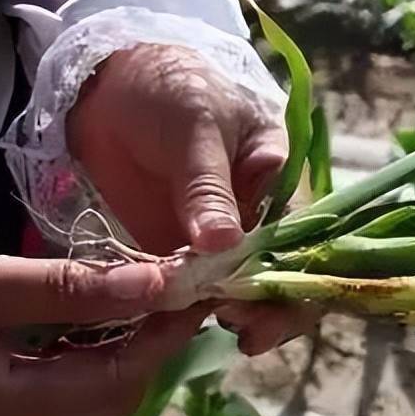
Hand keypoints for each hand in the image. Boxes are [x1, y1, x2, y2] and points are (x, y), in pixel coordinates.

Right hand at [0, 239, 205, 415]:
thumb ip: (64, 290)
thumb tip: (157, 285)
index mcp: (12, 408)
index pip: (122, 381)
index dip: (166, 335)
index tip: (198, 288)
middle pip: (110, 391)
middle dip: (152, 342)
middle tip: (179, 286)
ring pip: (84, 381)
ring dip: (122, 339)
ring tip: (148, 288)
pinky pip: (55, 367)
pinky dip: (86, 338)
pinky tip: (90, 302)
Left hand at [68, 43, 315, 352]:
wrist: (108, 84)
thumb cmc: (171, 88)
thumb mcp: (195, 126)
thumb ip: (208, 187)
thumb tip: (225, 245)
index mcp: (282, 180)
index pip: (307, 240)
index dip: (297, 281)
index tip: (270, 309)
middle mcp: (261, 217)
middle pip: (283, 277)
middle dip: (271, 311)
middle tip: (243, 331)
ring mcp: (222, 239)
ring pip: (242, 292)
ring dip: (231, 316)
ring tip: (208, 327)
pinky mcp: (183, 252)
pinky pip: (195, 291)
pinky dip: (189, 311)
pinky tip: (176, 323)